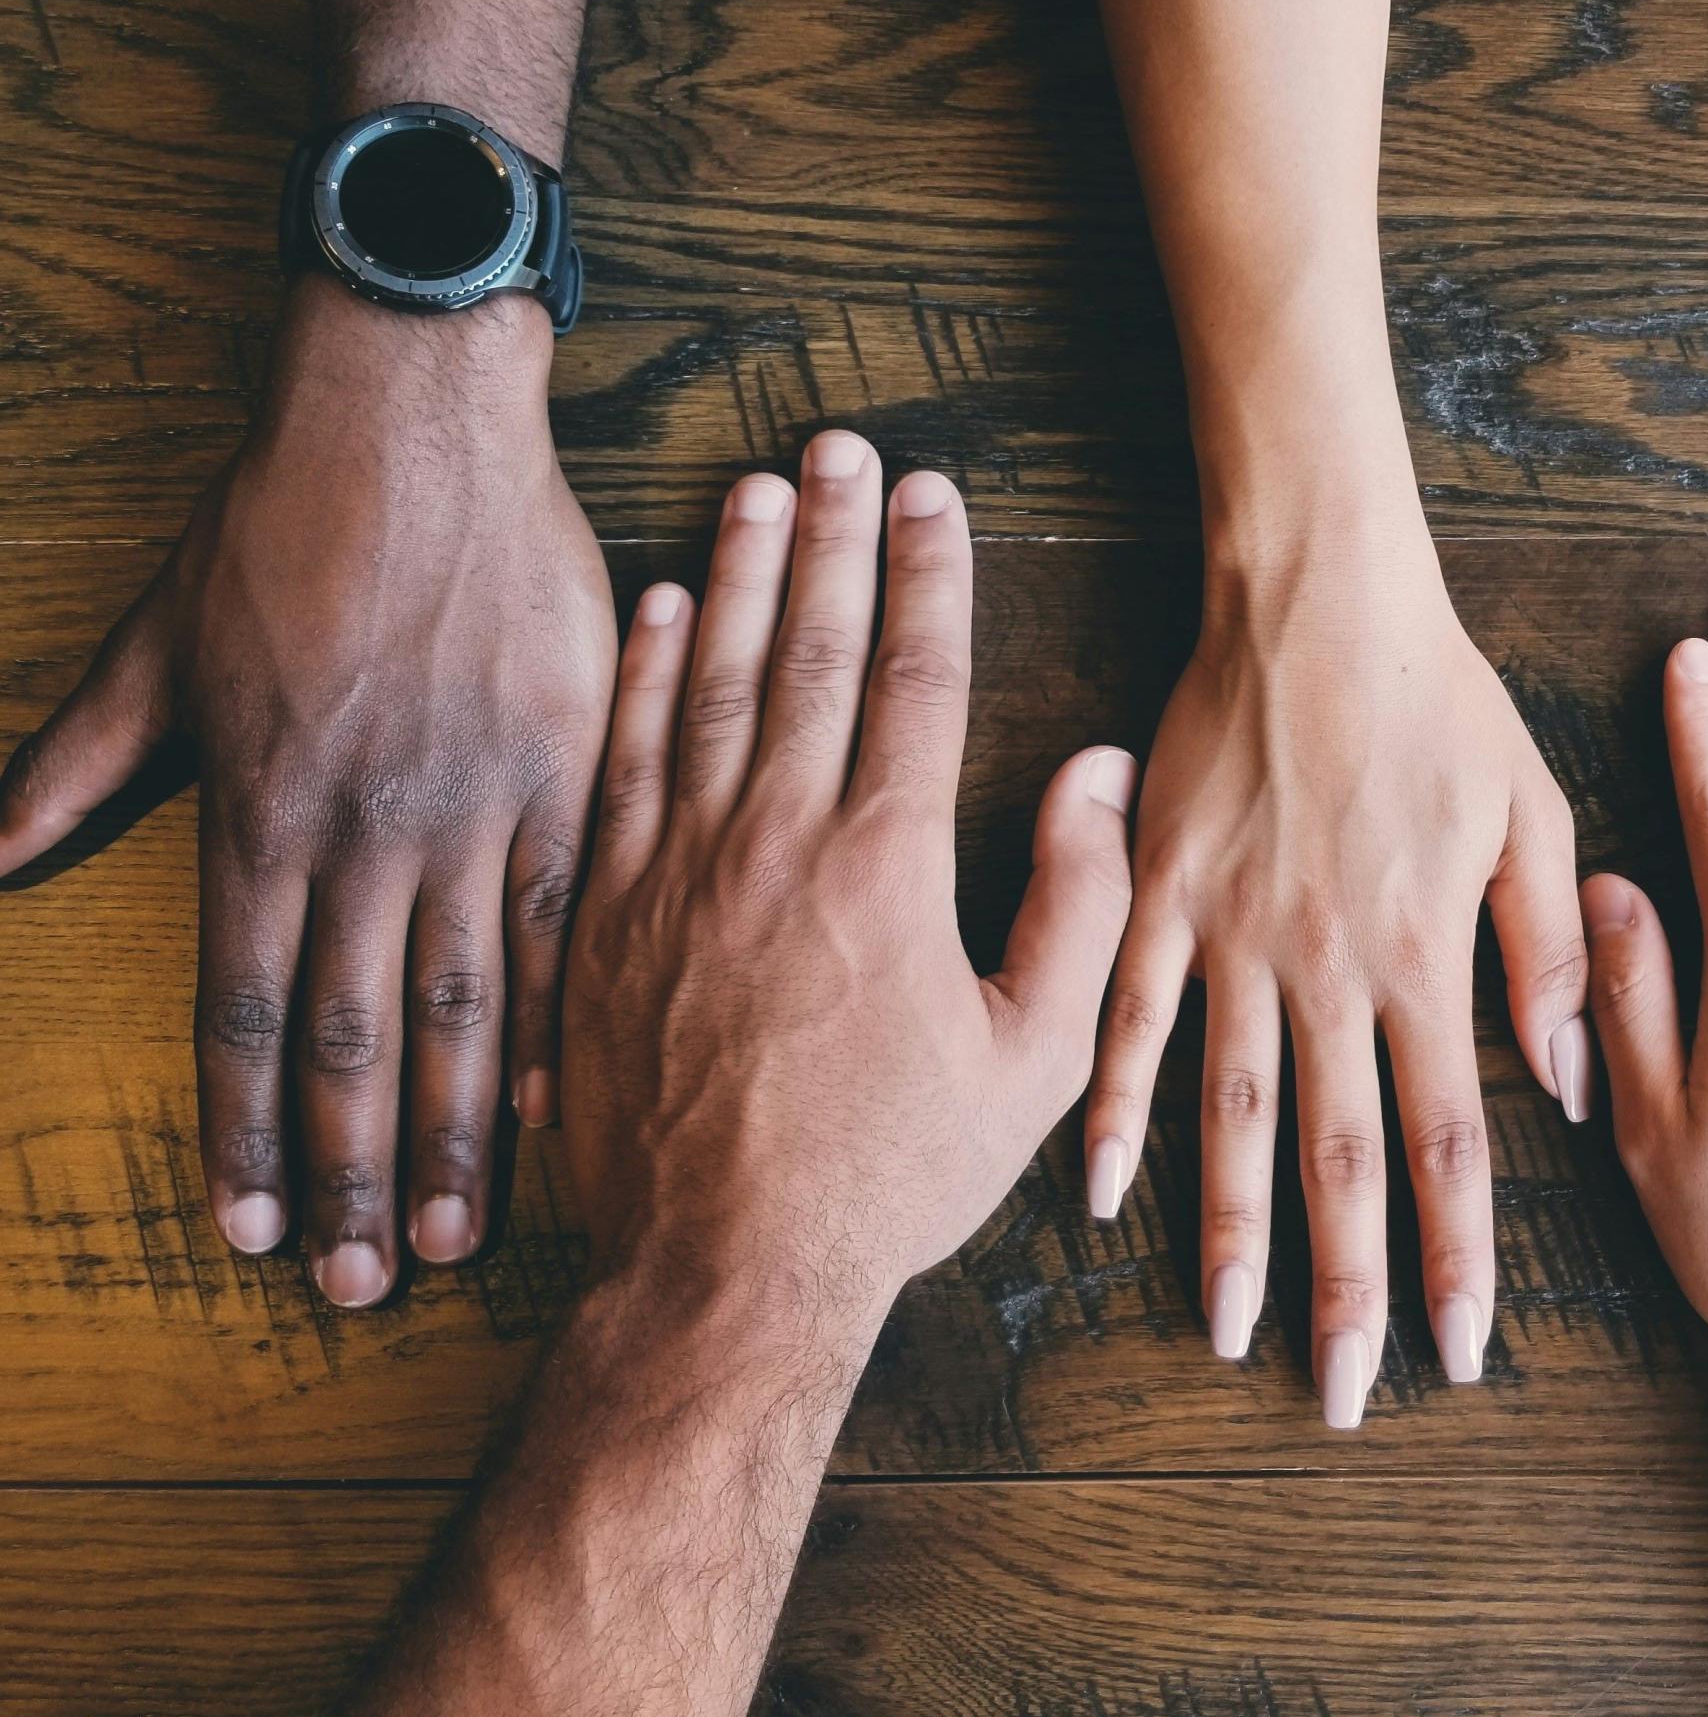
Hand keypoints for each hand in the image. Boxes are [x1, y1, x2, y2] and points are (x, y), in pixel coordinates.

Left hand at [0, 277, 615, 1302]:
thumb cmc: (281, 523)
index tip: (246, 1232)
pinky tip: (555, 1105)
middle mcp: (363, 830)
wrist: (415, 423)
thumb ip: (77, 760)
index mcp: (259, 808)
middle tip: (353, 1287)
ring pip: (461, 1000)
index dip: (244, 1132)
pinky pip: (562, 915)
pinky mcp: (563, 769)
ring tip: (450, 1236)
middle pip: (352, 1036)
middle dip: (347, 1174)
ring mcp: (471, 804)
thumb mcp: (154, 641)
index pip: (245, 1010)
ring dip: (451, 1131)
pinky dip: (557, 1016)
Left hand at [560, 429, 1136, 1317]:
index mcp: (886, 865)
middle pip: (809, 650)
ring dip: (739, 575)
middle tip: (842, 446)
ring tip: (757, 487)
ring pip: (712, 683)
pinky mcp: (603, 910)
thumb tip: (1095, 774)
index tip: (935, 495)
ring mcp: (677, 868)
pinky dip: (644, 676)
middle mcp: (776, 839)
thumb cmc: (887, 1173)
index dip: (929, 573)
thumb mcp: (1031, 1061)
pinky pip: (625, 760)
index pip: (913, 677)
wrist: (721, 1270)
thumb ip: (1078, 905)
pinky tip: (662, 608)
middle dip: (833, 536)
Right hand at [1082, 519, 1589, 1425]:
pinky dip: (1115, 1108)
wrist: (1315, 599)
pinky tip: (1100, 1191)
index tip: (1457, 1350)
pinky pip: (1130, 1019)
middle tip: (1342, 1392)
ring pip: (1229, 1111)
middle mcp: (1325, 969)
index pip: (1448, 1141)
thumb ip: (1547, 953)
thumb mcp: (1530, 812)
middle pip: (1337, 1155)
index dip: (1456, 1256)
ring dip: (1230, 1229)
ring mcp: (1231, 936)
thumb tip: (1569, 1084)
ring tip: (1229, 1328)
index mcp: (1422, 957)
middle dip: (1346, 1285)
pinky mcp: (1160, 895)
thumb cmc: (1436, 699)